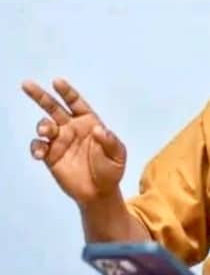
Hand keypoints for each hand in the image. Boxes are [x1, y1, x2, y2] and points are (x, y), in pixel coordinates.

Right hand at [21, 78, 126, 205]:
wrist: (99, 192)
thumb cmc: (111, 169)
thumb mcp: (117, 155)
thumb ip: (110, 141)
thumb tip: (99, 129)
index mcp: (89, 121)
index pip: (76, 102)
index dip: (66, 91)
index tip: (56, 82)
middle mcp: (72, 128)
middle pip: (54, 107)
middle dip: (40, 96)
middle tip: (27, 85)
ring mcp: (60, 141)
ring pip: (45, 125)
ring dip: (42, 126)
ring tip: (46, 131)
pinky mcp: (50, 156)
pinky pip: (38, 147)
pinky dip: (36, 147)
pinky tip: (40, 153)